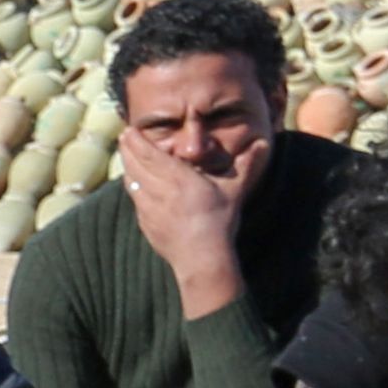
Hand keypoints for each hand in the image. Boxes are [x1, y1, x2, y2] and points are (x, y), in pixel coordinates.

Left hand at [115, 121, 263, 317]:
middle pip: (135, 164)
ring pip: (131, 181)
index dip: (136, 141)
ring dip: (127, 166)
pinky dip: (132, 186)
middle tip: (124, 137)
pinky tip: (133, 184)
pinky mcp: (145, 222)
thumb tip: (264, 143)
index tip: (129, 130)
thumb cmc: (219, 221)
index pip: (149, 154)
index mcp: (177, 177)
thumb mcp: (235, 190)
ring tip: (127, 156)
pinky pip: (134, 199)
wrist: (201, 257)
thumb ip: (247, 164)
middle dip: (128, 149)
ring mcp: (148, 207)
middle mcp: (158, 189)